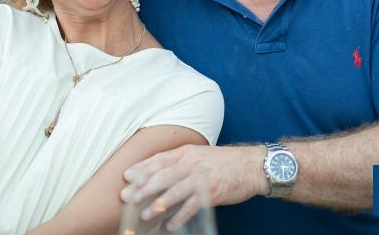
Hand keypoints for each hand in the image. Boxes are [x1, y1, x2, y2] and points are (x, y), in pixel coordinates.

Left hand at [120, 144, 266, 230]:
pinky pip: (191, 206)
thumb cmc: (223, 161)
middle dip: (142, 187)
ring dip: (157, 204)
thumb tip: (159, 172)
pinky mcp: (212, 192)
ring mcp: (201, 178)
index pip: (159, 159)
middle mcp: (192, 163)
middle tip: (127, 196)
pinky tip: (169, 225)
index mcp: (186, 152)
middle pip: (162, 176)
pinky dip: (179, 216)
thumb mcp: (199, 154)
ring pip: (174, 191)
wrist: (251, 165)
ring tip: (144, 214)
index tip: (127, 176)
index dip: (142, 168)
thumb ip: (180, 161)